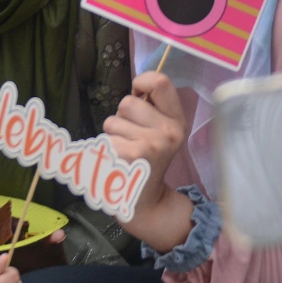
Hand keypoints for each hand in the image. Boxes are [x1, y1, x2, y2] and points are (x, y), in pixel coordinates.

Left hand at [102, 71, 185, 207]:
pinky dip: (105, 149)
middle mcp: (168, 131)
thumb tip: (138, 85)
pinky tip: (117, 162)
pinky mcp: (129, 157)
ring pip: (112, 121)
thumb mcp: (161, 130)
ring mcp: (150, 144)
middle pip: (127, 102)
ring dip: (112, 135)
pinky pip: (104, 139)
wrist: (146, 200)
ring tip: (125, 151)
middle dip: (122, 117)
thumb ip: (152, 106)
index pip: (160, 81)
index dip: (142, 82)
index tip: (139, 95)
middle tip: (132, 138)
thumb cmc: (148, 158)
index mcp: (177, 120)